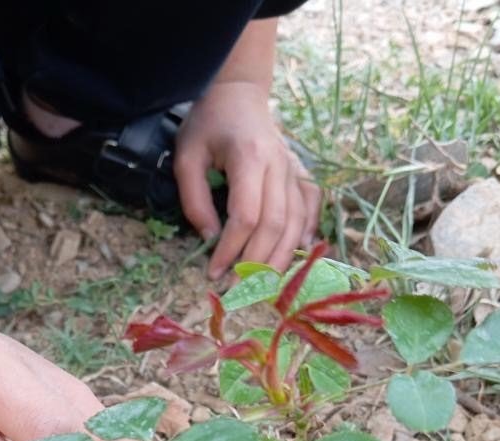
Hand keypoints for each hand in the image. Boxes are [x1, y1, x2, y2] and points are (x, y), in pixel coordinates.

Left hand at [174, 81, 320, 279]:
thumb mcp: (187, 156)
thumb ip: (194, 199)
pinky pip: (312, 207)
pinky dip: (307, 232)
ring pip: (296, 222)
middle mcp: (279, 164)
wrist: (239, 94)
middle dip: (256, 261)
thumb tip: (210, 238)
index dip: (231, 249)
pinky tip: (298, 253)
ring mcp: (294, 169)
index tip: (215, 271)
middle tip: (238, 286)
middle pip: (275, 224)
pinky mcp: (301, 173)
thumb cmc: (209, 124)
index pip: (245, 216)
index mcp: (249, 157)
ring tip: (263, 282)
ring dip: (281, 257)